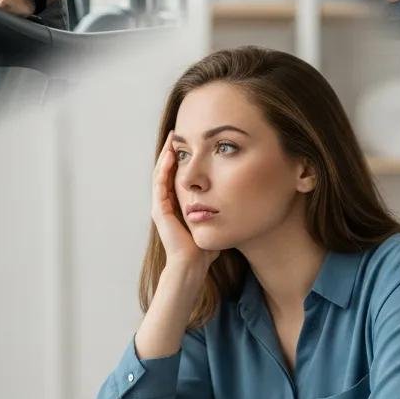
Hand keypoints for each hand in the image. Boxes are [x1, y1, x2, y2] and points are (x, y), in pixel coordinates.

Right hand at [152, 131, 219, 272]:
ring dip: (165, 155)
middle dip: (171, 151)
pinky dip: (164, 169)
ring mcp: (161, 206)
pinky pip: (160, 184)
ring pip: (160, 174)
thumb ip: (221, 209)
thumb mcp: (214, 220)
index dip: (181, 158)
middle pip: (166, 170)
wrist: (193, 264)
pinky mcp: (159, 210)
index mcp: (177, 203)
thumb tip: (240, 198)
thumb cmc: (204, 248)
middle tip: (176, 134)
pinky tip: (170, 156)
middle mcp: (166, 202)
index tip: (189, 142)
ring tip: (171, 139)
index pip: (176, 174)